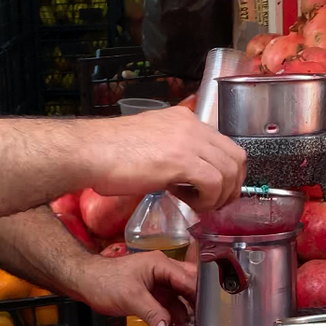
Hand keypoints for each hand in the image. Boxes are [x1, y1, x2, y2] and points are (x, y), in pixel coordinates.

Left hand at [69, 252, 194, 325]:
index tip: (209, 312)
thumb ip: (153, 313)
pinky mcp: (151, 292)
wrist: (85, 282)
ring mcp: (157, 281)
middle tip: (204, 321)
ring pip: (180, 296)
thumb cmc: (104, 281)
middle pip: (189, 286)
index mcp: (161, 264)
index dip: (200, 295)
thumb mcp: (131, 298)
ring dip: (185, 311)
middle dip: (196, 303)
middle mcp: (162, 270)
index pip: (189, 278)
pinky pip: (168, 303)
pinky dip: (173, 314)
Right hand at [83, 107, 244, 212]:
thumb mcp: (149, 143)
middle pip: (235, 156)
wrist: (89, 152)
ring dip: (219, 195)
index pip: (223, 143)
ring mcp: (187, 141)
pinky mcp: (181, 161)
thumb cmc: (108, 153)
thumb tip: (181, 175)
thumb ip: (170, 152)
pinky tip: (190, 204)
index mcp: (183, 119)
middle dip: (232, 185)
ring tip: (199, 206)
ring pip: (229, 171)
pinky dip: (207, 199)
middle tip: (215, 203)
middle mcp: (191, 126)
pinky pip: (213, 183)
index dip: (225, 171)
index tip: (212, 190)